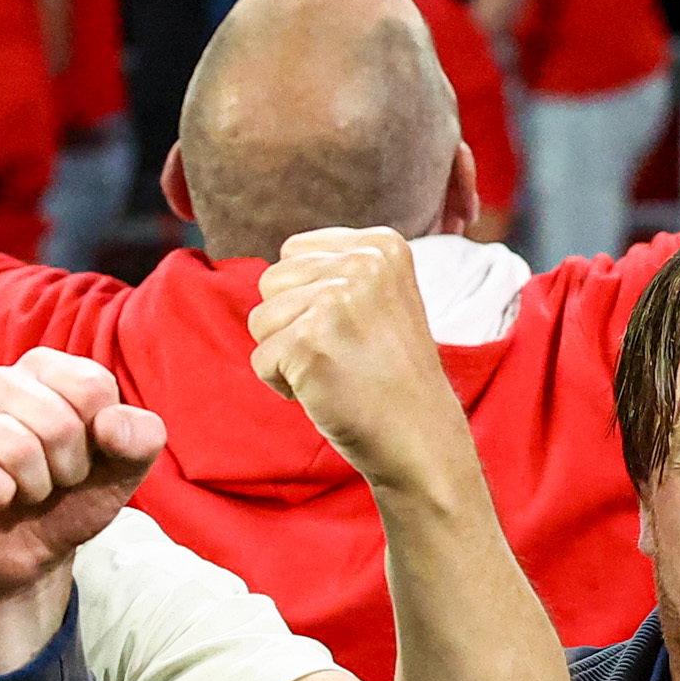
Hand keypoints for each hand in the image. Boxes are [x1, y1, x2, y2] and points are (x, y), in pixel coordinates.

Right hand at [0, 346, 166, 673]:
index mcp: (50, 369)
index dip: (100, 439)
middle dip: (67, 470)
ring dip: (35, 489)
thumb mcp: (123, 472)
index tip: (86, 457)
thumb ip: (141, 439)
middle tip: (55, 483)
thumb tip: (110, 424)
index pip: (92, 387)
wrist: (29, 556)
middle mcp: (4, 381)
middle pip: (57, 421)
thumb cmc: (72, 500)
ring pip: (17, 447)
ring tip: (26, 493)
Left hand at [245, 226, 480, 500]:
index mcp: (381, 245)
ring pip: (259, 320)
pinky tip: (324, 391)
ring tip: (334, 370)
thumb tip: (273, 267)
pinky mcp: (308, 341)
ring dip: (285, 354)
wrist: (419, 435)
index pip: (294, 252)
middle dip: (290, 324)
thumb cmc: (390, 374)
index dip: (306, 299)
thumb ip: (335, 272)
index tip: (349, 327)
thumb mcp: (380, 298)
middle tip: (340, 353)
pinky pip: (260, 359)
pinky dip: (282, 384)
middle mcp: (362, 263)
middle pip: (271, 282)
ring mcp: (336, 300)